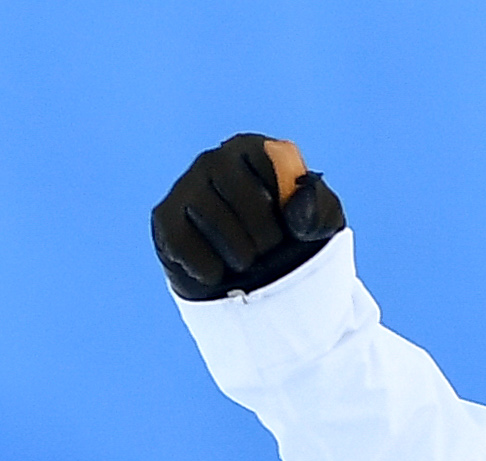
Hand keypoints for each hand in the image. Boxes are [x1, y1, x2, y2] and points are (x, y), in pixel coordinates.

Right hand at [151, 133, 345, 301]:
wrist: (256, 285)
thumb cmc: (291, 243)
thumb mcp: (320, 227)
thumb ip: (318, 209)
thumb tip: (299, 203)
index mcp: (254, 149)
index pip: (269, 165)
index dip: (282, 206)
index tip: (289, 228)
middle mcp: (215, 160)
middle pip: (239, 190)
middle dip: (261, 233)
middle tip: (267, 252)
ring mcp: (186, 186)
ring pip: (210, 214)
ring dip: (236, 252)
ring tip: (244, 264)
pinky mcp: (165, 217)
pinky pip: (180, 239)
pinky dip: (205, 266)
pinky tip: (217, 274)